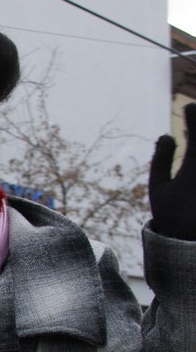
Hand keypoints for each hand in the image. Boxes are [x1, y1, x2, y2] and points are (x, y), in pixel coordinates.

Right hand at [149, 102, 195, 240]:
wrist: (191, 245)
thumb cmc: (173, 217)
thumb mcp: (159, 189)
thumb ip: (161, 160)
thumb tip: (167, 136)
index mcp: (195, 165)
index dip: (193, 115)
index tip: (187, 107)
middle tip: (195, 118)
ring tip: (194, 144)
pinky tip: (193, 155)